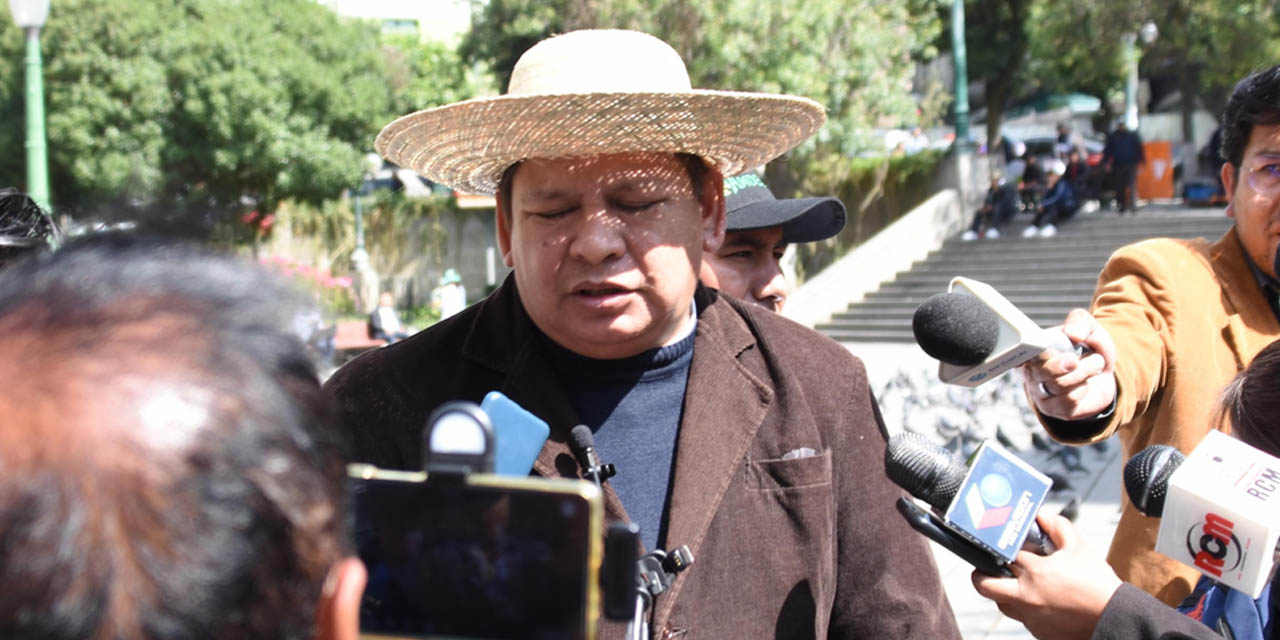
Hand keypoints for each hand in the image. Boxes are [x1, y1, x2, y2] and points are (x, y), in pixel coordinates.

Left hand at [972, 514, 1122, 639]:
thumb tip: (1041, 516)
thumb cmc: (1097, 582)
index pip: (1003, 554)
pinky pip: (1022, 619)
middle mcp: (1026, 596)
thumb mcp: (1078, 547)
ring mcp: (1031, 617)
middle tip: (986, 569)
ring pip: (1002, 604)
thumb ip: (1057, 527)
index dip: (1000, 546)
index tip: (997, 544)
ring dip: (1003, 593)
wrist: (1115, 617)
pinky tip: (1037, 600)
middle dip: (981, 575)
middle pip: (984, 585)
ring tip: (1013, 584)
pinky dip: (1024, 609)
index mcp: (1034, 572)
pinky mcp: (1039, 632)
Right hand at [1020, 308, 1116, 419]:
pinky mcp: (1055, 409)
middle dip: (1059, 365)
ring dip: (1083, 373)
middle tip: (1074, 359)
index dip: (1027, 353)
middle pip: (1037, 371)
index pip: (1019, 353)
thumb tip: (1074, 335)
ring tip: (1096, 363)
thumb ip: (1079, 322)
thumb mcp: (1087, 327)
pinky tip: (1086, 382)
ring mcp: (1041, 393)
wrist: (1103, 375)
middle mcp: (1031, 372)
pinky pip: (1068, 401)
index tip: (1042, 350)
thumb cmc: (1088, 348)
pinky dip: (1083, 388)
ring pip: (1057, 386)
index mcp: (1032, 350)